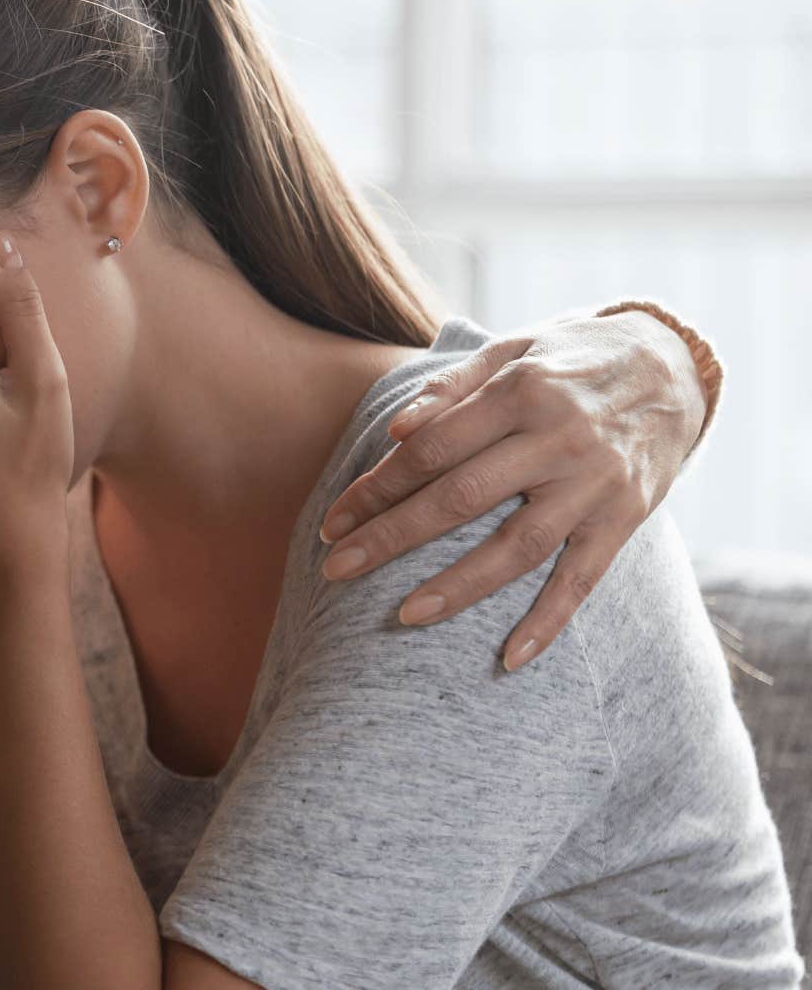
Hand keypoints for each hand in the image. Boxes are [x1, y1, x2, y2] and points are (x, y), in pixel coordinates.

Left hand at [319, 312, 706, 668]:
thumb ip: (451, 386)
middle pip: (461, 499)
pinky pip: (583, 579)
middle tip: (336, 569)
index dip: (377, 488)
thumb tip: (397, 429)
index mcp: (521, 391)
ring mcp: (595, 484)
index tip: (333, 522)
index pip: (431, 449)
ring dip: (458, 586)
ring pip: (517, 546)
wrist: (673, 365)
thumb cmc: (568, 357)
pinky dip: (549, 622)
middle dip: (392, 537)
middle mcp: (559, 439)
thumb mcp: (511, 348)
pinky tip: (510, 658)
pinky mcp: (625, 518)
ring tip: (402, 615)